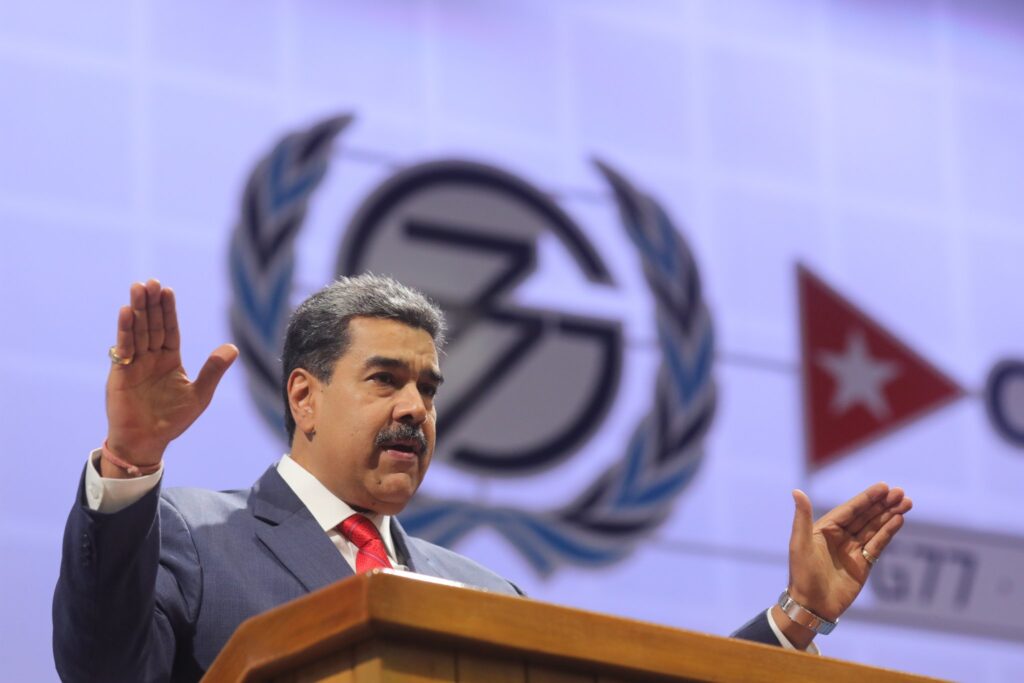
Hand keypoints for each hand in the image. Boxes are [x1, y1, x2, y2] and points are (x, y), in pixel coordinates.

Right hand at [103, 280, 237, 476]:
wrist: (147, 442)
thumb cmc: (173, 421)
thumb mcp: (199, 395)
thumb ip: (213, 370)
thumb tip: (233, 347)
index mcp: (170, 360)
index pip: (169, 329)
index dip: (168, 310)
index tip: (167, 290)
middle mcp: (151, 358)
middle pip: (151, 325)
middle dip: (151, 303)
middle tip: (151, 281)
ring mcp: (134, 364)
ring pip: (137, 331)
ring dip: (137, 310)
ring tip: (137, 288)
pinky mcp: (120, 373)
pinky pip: (123, 348)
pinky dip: (125, 330)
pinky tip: (125, 312)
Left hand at [779, 483, 911, 645]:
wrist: (811, 606)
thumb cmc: (802, 574)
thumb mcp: (800, 543)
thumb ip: (802, 517)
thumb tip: (797, 491)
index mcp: (825, 529)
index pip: (850, 509)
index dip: (866, 498)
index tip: (883, 486)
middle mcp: (840, 536)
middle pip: (865, 516)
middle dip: (883, 504)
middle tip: (900, 492)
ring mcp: (853, 550)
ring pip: (874, 528)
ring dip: (889, 515)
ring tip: (906, 502)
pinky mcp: (864, 564)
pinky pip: (878, 544)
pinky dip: (888, 532)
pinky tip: (898, 520)